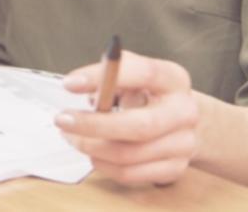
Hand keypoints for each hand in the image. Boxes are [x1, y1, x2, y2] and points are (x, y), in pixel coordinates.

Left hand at [56, 50, 199, 185]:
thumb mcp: (134, 75)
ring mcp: (183, 143)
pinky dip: (104, 165)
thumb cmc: (147, 93)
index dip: (103, 77)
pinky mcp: (175, 168)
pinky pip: (131, 173)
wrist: (181, 120)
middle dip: (93, 125)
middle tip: (63, 120)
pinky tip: (93, 153)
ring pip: (129, 155)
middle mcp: (184, 112)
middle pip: (139, 126)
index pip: (142, 73)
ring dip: (92, 147)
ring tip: (73, 137)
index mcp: (173, 79)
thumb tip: (75, 85)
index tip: (69, 83)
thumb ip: (109, 76)